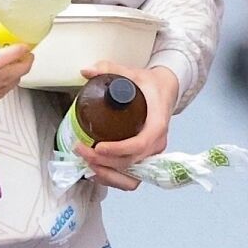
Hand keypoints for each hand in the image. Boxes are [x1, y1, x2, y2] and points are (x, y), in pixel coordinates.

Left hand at [73, 61, 178, 191]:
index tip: (99, 146)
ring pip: (132, 177)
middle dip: (104, 161)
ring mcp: (151, 154)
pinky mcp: (144, 158)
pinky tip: (95, 169)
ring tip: (86, 162)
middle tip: (81, 149)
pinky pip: (131, 176)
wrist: (165, 90)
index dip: (119, 149)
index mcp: (156, 124)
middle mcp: (156, 144)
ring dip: (108, 174)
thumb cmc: (150, 85)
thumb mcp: (131, 73)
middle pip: (131, 162)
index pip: (140, 144)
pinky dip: (113, 178)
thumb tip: (86, 71)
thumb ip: (109, 69)